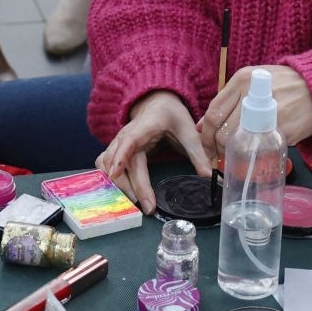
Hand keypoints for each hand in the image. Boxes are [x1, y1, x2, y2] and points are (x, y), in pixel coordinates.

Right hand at [95, 90, 208, 214]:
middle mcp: (126, 134)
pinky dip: (106, 180)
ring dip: (117, 185)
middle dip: (132, 186)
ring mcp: (117, 142)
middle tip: (147, 207)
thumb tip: (209, 177)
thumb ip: (198, 154)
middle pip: (122, 162)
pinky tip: (119, 195)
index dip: (121, 155)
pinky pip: (102, 166)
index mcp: (146, 126)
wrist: (157, 103)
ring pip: (106, 165)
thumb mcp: (188, 131)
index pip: (130, 140)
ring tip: (135, 203)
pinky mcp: (114, 150)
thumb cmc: (172, 116)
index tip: (116, 173)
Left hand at [198, 65, 311, 159]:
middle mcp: (252, 93)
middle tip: (219, 156)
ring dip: (231, 154)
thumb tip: (202, 125)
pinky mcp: (282, 128)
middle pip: (221, 130)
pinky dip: (254, 156)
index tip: (206, 146)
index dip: (205, 135)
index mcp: (242, 79)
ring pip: (237, 142)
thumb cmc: (283, 86)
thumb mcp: (253, 83)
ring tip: (235, 157)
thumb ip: (228, 101)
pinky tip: (255, 156)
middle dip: (216, 149)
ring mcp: (267, 112)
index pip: (213, 112)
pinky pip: (259, 148)